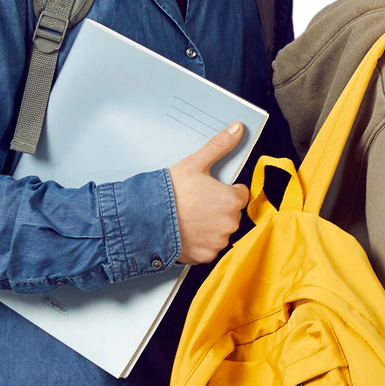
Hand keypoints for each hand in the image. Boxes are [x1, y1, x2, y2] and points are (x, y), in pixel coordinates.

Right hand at [171, 123, 250, 264]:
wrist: (144, 219)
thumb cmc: (170, 192)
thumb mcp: (195, 163)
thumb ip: (220, 146)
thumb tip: (238, 129)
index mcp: (232, 200)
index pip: (240, 194)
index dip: (225, 190)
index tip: (210, 190)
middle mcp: (230, 223)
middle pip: (231, 214)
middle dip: (218, 209)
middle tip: (197, 203)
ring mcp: (218, 242)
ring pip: (221, 231)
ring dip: (211, 226)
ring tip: (190, 218)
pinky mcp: (206, 256)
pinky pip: (209, 248)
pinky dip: (201, 242)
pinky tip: (187, 232)